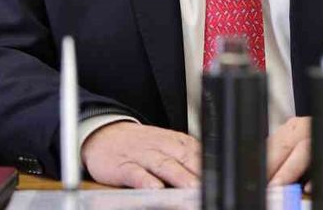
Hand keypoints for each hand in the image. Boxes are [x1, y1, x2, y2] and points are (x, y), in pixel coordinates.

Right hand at [81, 122, 200, 188]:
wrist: (103, 135)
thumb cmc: (140, 145)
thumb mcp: (165, 145)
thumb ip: (186, 158)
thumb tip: (210, 174)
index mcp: (174, 141)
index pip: (196, 151)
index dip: (207, 165)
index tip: (219, 177)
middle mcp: (160, 146)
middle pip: (183, 158)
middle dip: (197, 172)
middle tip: (209, 185)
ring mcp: (141, 156)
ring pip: (162, 164)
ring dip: (178, 176)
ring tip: (190, 188)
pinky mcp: (122, 166)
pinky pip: (135, 173)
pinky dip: (145, 180)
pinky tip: (154, 188)